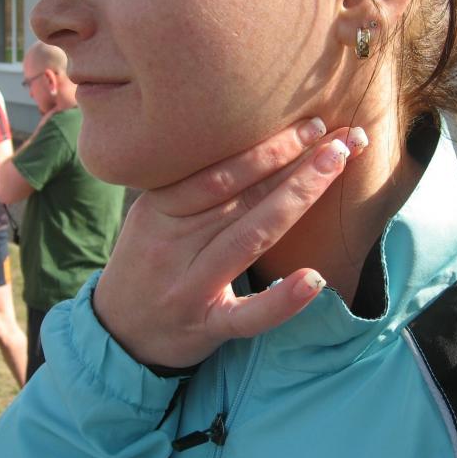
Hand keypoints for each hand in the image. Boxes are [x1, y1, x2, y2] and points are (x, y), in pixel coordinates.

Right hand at [93, 118, 368, 368]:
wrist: (115, 333)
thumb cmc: (147, 264)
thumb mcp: (154, 219)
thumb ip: (194, 190)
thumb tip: (255, 149)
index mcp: (159, 210)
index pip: (218, 171)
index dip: (266, 146)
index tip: (311, 124)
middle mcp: (171, 242)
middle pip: (238, 195)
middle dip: (292, 161)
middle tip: (341, 136)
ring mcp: (188, 287)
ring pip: (247, 237)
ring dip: (295, 199)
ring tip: (335, 167)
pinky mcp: (204, 326)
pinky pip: (245, 316)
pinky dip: (280, 300)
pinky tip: (313, 280)